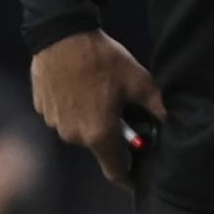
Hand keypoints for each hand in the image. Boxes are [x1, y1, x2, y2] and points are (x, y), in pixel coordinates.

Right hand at [30, 30, 164, 189]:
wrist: (62, 36)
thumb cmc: (103, 60)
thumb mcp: (138, 81)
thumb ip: (156, 106)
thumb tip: (171, 122)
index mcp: (98, 134)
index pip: (114, 170)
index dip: (127, 177)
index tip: (136, 178)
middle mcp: (73, 137)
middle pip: (99, 145)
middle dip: (112, 133)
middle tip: (121, 109)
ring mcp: (54, 125)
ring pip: (80, 130)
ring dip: (91, 120)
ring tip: (100, 92)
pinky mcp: (41, 111)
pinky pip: (64, 117)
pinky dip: (74, 109)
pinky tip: (81, 87)